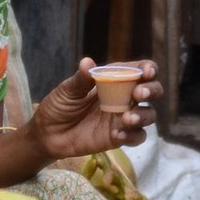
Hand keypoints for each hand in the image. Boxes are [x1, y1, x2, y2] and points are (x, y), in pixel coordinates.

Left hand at [28, 57, 159, 159]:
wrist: (48, 134)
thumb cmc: (59, 106)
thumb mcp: (67, 91)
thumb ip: (80, 80)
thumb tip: (87, 62)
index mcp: (114, 80)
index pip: (139, 70)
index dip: (147, 69)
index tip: (146, 72)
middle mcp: (124, 97)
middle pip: (152, 91)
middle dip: (151, 90)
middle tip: (138, 94)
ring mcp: (123, 118)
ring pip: (149, 115)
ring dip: (143, 115)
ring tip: (126, 118)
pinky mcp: (119, 137)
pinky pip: (137, 137)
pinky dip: (132, 135)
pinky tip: (116, 134)